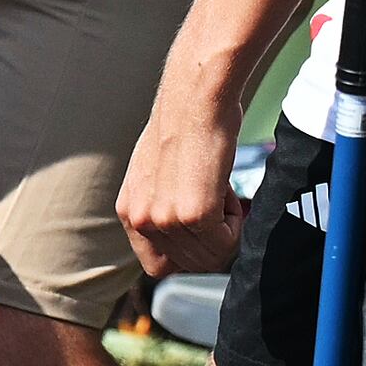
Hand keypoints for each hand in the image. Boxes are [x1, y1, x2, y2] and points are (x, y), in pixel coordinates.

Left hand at [120, 80, 252, 277]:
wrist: (196, 99)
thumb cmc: (186, 127)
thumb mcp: (158, 176)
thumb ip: (162, 208)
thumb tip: (185, 237)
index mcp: (129, 211)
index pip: (158, 267)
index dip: (189, 255)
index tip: (205, 231)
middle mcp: (140, 220)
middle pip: (191, 265)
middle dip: (213, 239)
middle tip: (216, 198)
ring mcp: (164, 220)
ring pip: (213, 256)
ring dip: (226, 227)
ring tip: (217, 187)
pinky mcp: (194, 214)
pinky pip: (228, 240)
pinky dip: (237, 218)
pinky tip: (224, 185)